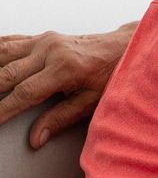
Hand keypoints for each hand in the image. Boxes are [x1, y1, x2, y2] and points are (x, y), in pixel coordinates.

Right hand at [0, 23, 136, 148]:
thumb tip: (35, 139)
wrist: (125, 46)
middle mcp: (51, 51)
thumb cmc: (113, 74)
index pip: (24, 93)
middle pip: (7, 72)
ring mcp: (45, 41)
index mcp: (65, 68)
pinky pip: (10, 41)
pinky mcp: (42, 37)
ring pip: (3, 53)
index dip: (2, 110)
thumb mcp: (93, 100)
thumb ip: (62, 119)